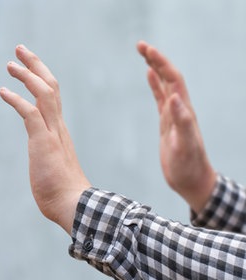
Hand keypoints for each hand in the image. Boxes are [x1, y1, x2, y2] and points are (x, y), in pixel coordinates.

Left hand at [0, 45, 90, 234]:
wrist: (74, 206)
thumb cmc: (62, 193)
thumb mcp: (51, 167)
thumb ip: (47, 157)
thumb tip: (44, 163)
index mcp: (59, 131)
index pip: (52, 96)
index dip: (40, 78)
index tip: (28, 67)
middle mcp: (58, 127)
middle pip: (50, 86)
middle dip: (35, 65)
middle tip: (20, 50)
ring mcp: (52, 133)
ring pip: (44, 93)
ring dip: (27, 75)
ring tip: (10, 64)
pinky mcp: (43, 142)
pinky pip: (30, 113)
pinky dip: (16, 99)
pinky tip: (3, 91)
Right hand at [137, 41, 215, 211]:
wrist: (192, 180)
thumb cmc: (188, 166)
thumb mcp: (185, 145)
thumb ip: (182, 121)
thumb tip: (174, 96)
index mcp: (184, 110)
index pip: (173, 79)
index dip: (160, 63)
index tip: (146, 50)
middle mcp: (180, 108)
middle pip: (168, 76)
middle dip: (156, 59)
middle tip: (140, 45)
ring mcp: (173, 114)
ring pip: (164, 84)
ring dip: (155, 67)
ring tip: (143, 53)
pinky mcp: (167, 122)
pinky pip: (160, 98)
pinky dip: (154, 84)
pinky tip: (149, 76)